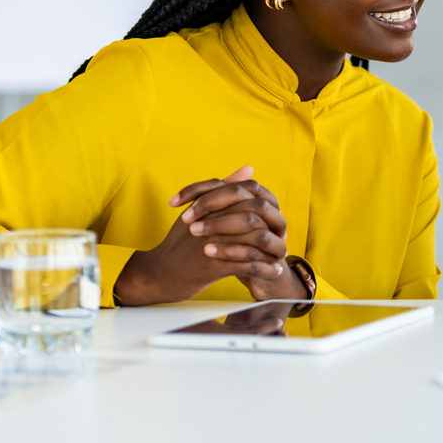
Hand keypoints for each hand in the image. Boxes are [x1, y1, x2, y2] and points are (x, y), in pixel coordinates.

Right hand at [113, 168, 292, 305]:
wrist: (158, 273)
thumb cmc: (180, 242)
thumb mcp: (198, 211)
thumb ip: (223, 190)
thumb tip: (248, 169)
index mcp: (209, 205)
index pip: (246, 196)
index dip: (266, 206)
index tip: (274, 218)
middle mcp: (212, 220)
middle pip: (255, 216)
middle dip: (274, 227)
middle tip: (283, 236)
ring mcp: (213, 242)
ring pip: (255, 241)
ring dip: (274, 249)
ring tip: (281, 256)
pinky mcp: (213, 265)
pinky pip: (248, 265)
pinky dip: (265, 269)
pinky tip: (274, 271)